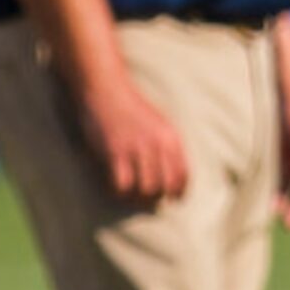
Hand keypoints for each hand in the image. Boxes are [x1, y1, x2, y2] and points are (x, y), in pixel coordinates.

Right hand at [77, 75, 188, 205]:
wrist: (106, 89)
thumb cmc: (132, 107)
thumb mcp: (160, 123)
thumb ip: (168, 146)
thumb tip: (175, 173)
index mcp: (172, 139)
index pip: (182, 175)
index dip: (179, 192)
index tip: (173, 200)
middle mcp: (158, 145)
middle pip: (165, 187)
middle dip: (157, 198)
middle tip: (147, 200)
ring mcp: (136, 149)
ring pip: (146, 189)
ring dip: (138, 198)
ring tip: (131, 197)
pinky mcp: (115, 151)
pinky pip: (122, 184)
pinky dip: (119, 192)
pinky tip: (115, 189)